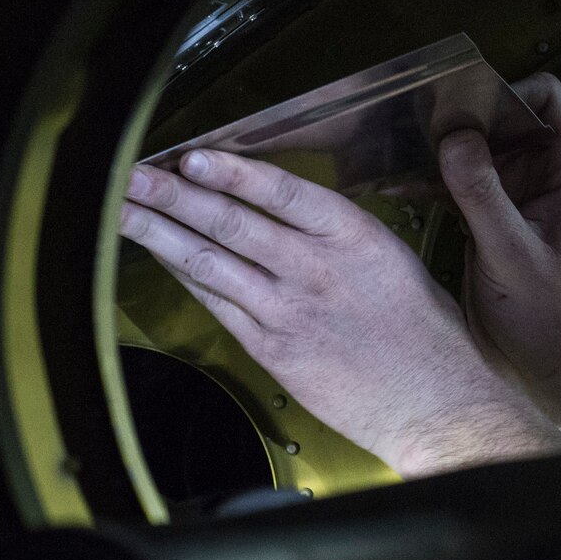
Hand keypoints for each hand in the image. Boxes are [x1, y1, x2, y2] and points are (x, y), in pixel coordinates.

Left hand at [120, 149, 560, 476]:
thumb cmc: (425, 337)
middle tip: (131, 172)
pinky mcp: (273, 350)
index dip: (232, 171)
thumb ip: (340, 236)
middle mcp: (318, 270)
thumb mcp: (396, 262)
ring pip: (210, 263)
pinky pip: (217, 306)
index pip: (282, 191)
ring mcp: (290, 311)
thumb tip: (286, 211)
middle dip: (172, 194)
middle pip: (230, 222)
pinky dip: (185, 278)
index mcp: (357, 238)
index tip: (193, 154)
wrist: (437, 404)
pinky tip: (162, 258)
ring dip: (159, 233)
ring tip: (123, 209)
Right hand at [435, 74, 560, 447]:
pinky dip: (436, 178)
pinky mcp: (499, 212)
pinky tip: (400, 186)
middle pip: (504, 114)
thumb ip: (483, 194)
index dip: (501, 94)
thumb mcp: (511, 254)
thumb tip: (453, 136)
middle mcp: (552, 173)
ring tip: (397, 154)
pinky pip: (466, 177)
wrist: (556, 368)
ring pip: (480, 143)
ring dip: (442, 148)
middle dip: (461, 118)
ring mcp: (524, 191)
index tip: (456, 113)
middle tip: (412, 132)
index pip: (545, 96)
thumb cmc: (550, 320)